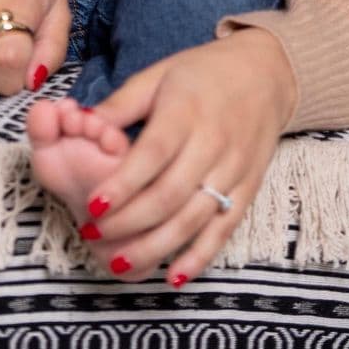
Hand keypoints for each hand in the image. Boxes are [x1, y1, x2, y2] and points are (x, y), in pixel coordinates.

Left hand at [77, 28, 295, 283]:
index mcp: (186, 111)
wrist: (266, 73)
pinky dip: (200, 256)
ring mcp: (234, 169)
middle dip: (129, 222)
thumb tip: (82, 122)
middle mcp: (213, 143)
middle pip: (170, 194)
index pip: (153, 154)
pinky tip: (172, 276)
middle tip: (93, 235)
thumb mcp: (160, 74)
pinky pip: (225, 229)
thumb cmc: (203, 72)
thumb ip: (122, 102)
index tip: (92, 205)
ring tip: (119, 263)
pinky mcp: (248, 189)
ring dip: (156, 246)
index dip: (123, 183)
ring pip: (194, 218)